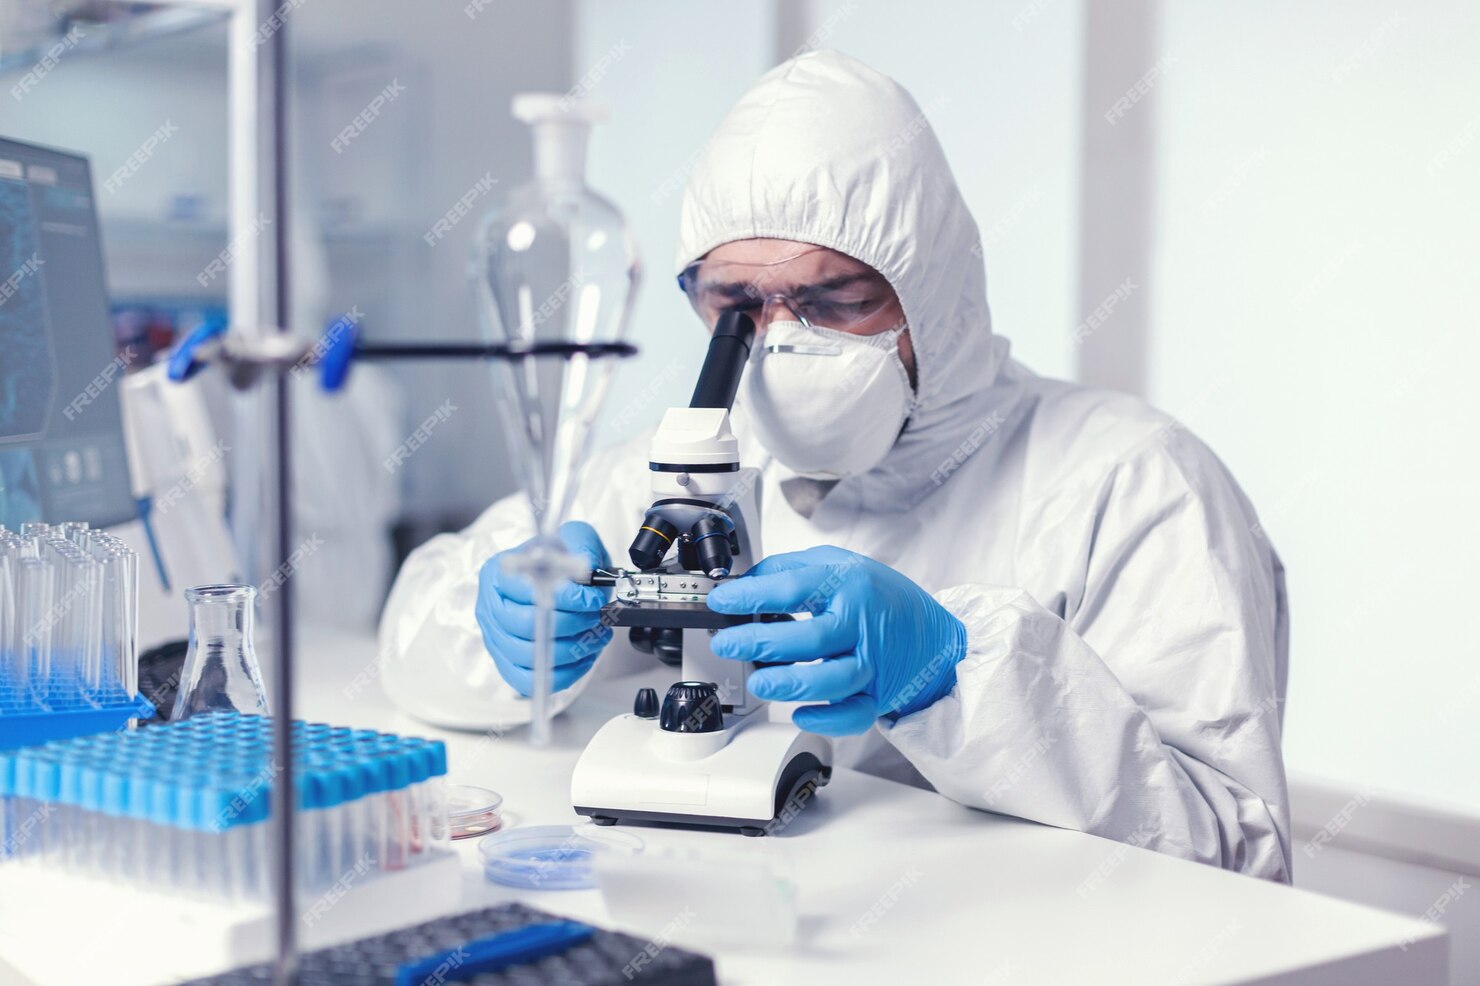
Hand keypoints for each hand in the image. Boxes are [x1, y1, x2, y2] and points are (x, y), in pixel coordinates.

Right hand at [475, 521, 611, 695]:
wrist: (556, 577)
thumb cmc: (560, 561)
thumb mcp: (574, 539)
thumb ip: (582, 548)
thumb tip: (587, 573)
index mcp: (498, 574)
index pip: (526, 591)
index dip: (566, 598)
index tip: (592, 598)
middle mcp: (490, 607)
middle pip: (527, 627)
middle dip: (573, 624)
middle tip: (596, 616)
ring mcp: (495, 639)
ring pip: (532, 657)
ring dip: (574, 649)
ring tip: (595, 634)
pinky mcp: (506, 664)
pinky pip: (530, 681)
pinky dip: (563, 673)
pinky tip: (583, 655)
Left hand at [707, 546, 966, 735]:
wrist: (934, 636)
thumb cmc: (881, 598)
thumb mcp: (840, 564)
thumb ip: (792, 569)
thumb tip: (744, 583)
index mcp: (849, 584)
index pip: (794, 587)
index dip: (750, 594)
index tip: (720, 600)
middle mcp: (861, 624)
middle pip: (811, 637)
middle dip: (760, 641)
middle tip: (727, 643)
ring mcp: (871, 663)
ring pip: (833, 680)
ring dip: (791, 683)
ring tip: (759, 681)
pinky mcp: (877, 696)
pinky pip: (852, 715)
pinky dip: (827, 718)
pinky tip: (800, 713)